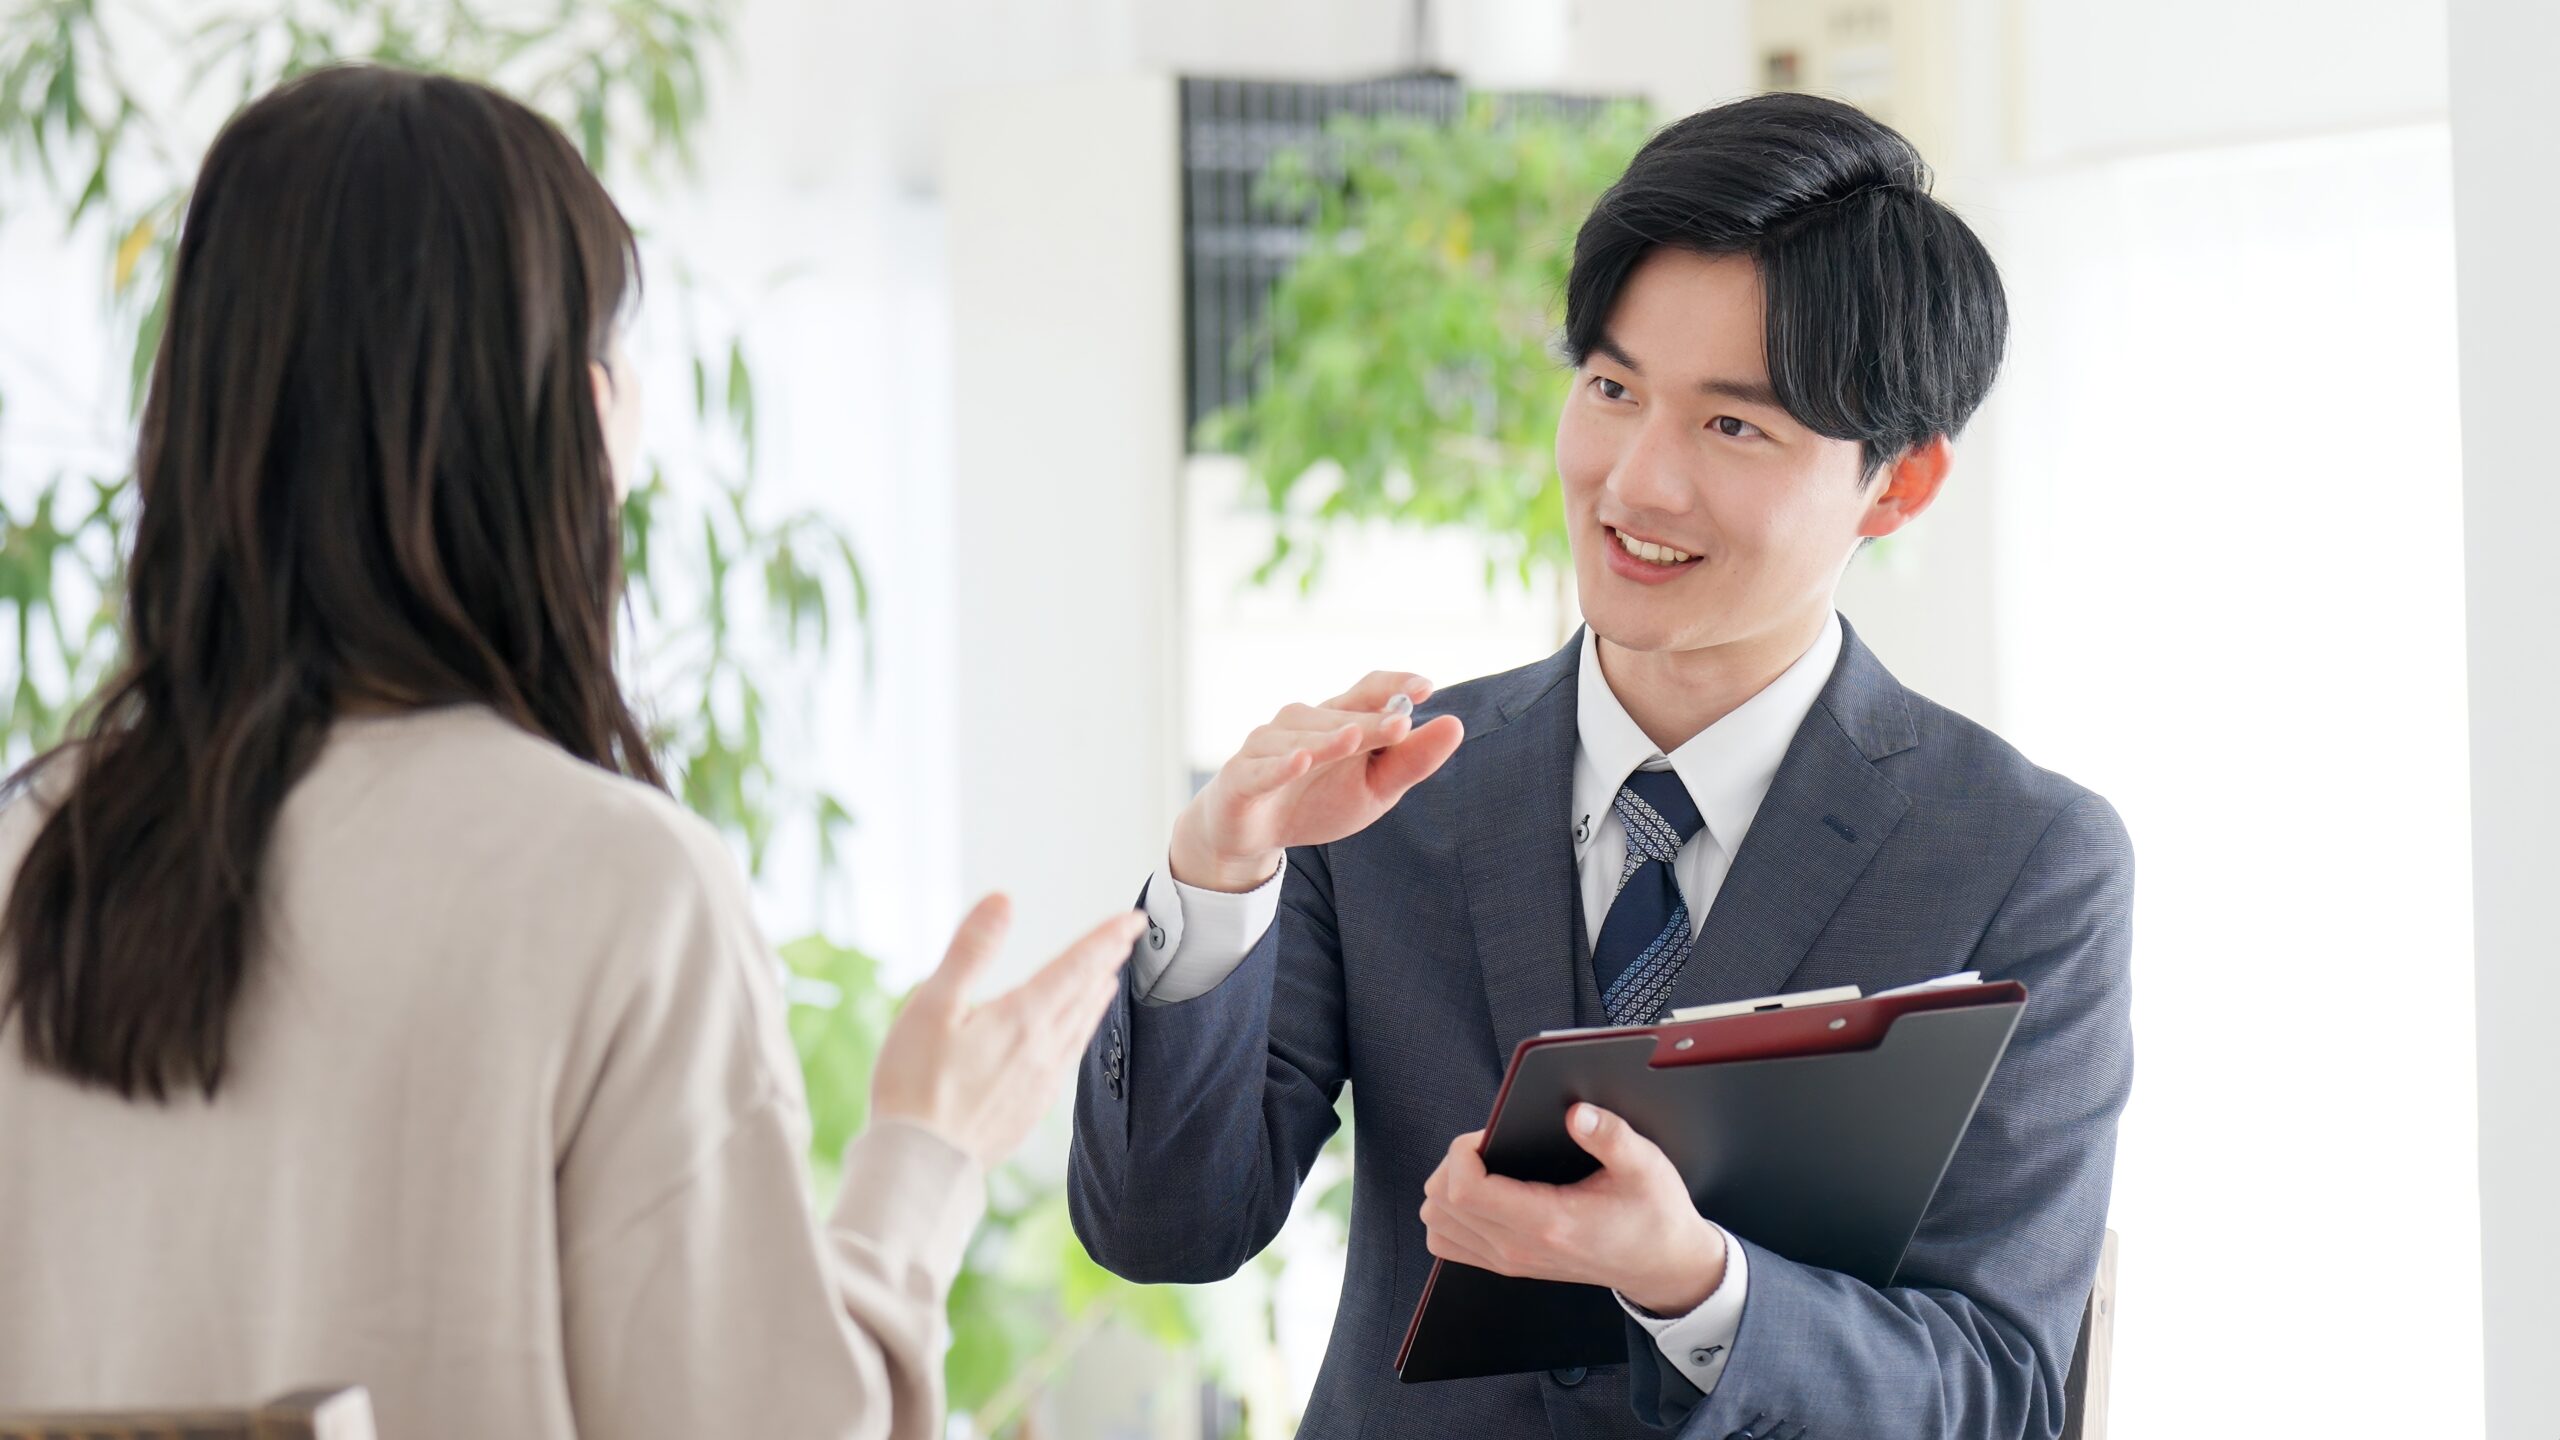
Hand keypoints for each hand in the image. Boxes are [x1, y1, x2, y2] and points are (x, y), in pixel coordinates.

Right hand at [870, 895, 1145, 1168]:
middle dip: (1107, 961)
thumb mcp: (932, 1005)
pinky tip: (1074, 1039)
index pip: (1076, 966)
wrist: (921, 1165)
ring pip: (1080, 1029)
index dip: (1106, 938)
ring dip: (1097, 999)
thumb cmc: (915, 1083)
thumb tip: (1003, 900)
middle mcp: (1043, 1049)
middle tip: (1129, 937)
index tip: (1134, 918)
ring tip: (1109, 981)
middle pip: (1085, 995)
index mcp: (1023, 1018)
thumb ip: (971, 950)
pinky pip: (1068, 1061)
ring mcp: (1040, 1083)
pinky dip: (1080, 1036)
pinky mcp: (1030, 1110)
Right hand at [1168, 670, 1466, 891]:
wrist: (1255, 835)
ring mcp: (1267, 745)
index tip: (1426, 688)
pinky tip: (1300, 761)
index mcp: (1338, 719)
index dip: (1394, 685)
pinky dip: (1280, 765)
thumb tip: (1456, 725)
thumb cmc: (1319, 801)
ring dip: (1328, 740)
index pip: (1368, 690)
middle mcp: (1302, 722)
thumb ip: (1411, 760)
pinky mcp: (1241, 776)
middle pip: (1341, 716)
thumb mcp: (1375, 788)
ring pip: (1302, 739)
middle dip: (1371, 722)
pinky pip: (1262, 768)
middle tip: (1402, 726)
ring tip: (1353, 741)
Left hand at [1418, 1103, 1728, 1316]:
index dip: (1461, 1152)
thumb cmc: (1654, 1215)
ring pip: (1437, 1223)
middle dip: (1453, 1163)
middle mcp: (1519, 1247)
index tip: (1487, 1134)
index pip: (1466, 1190)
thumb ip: (1610, 1135)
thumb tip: (1575, 1113)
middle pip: (1441, 1203)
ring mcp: (1510, 1260)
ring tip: (1482, 1168)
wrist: (1662, 1265)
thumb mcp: (1645, 1165)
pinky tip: (1481, 1194)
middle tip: (1487, 1146)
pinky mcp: (1508, 1264)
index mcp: (1548, 1221)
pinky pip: (1449, 1242)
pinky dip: (1451, 1214)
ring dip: (1448, 1188)